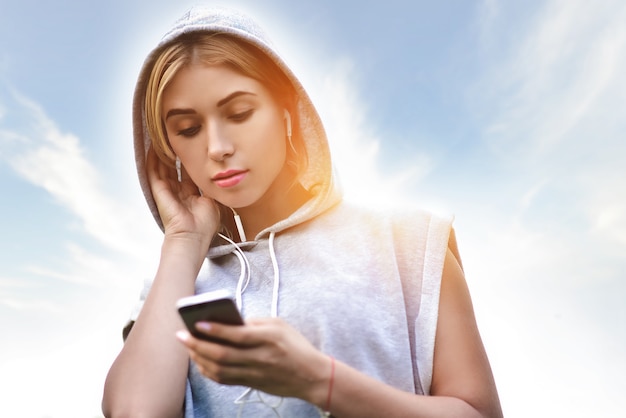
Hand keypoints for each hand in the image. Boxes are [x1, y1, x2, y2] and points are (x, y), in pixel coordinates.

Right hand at [146, 147, 219, 245]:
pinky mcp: (158, 190)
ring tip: (165, 137)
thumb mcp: (212, 199)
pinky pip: (153, 171)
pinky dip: (153, 158)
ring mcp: (167, 190)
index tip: (193, 146)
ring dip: (164, 152)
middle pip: (175, 168)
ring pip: (163, 167)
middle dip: (176, 153)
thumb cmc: (204, 224)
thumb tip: (217, 172)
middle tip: (177, 138)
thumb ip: (211, 186)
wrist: (192, 236)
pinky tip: (154, 146)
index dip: (191, 160)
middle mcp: (178, 191)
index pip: (189, 173)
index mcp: (191, 195)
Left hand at [176, 318, 330, 402]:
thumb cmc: (296, 346)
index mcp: (269, 338)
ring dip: (199, 358)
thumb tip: (229, 321)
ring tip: (188, 346)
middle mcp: (260, 357)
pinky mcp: (251, 383)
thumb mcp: (280, 325)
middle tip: (181, 335)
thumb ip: (255, 322)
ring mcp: (255, 373)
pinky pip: (224, 379)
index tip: (197, 322)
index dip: (215, 330)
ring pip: (219, 369)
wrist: (311, 376)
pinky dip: (208, 371)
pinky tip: (200, 361)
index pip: (237, 335)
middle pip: (222, 354)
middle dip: (197, 345)